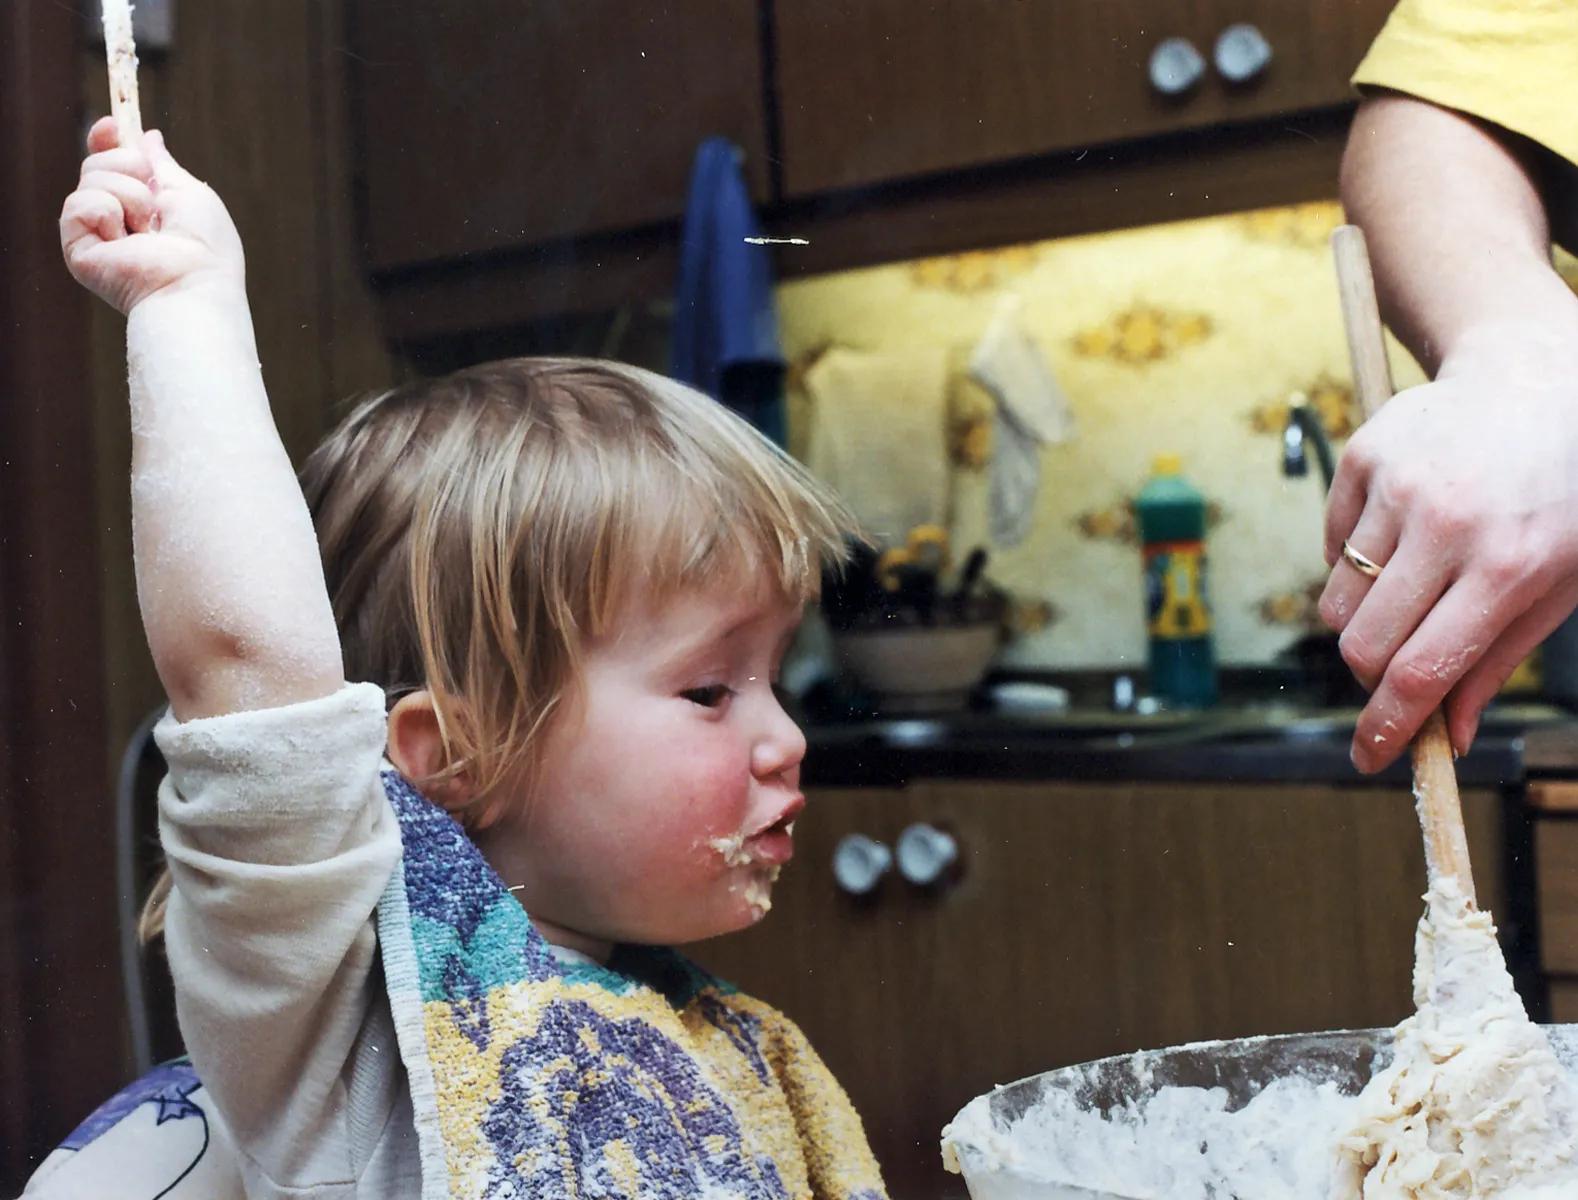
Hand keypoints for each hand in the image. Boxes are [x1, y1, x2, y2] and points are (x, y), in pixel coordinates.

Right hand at [60, 117, 243, 314]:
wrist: (195, 284)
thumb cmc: (205, 246)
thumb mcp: (189, 192)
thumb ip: (163, 165)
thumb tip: (148, 136)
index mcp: (143, 207)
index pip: (110, 164)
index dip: (106, 141)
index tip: (111, 124)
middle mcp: (117, 220)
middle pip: (97, 164)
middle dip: (128, 166)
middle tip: (155, 199)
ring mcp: (95, 235)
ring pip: (90, 178)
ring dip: (129, 194)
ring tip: (149, 228)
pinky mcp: (78, 250)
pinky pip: (78, 203)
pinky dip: (107, 211)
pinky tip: (125, 238)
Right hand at [1320, 325, 1577, 771]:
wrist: (1541, 376)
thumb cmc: (1565, 494)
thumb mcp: (1561, 582)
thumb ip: (1497, 660)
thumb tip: (1448, 738)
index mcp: (1509, 565)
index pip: (1422, 670)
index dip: (1389, 726)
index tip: (1368, 758)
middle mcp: (1448, 524)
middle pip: (1362, 644)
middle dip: (1369, 677)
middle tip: (1392, 673)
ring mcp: (1398, 486)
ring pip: (1337, 601)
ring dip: (1363, 617)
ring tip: (1412, 586)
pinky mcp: (1363, 458)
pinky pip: (1330, 546)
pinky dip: (1354, 561)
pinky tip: (1402, 533)